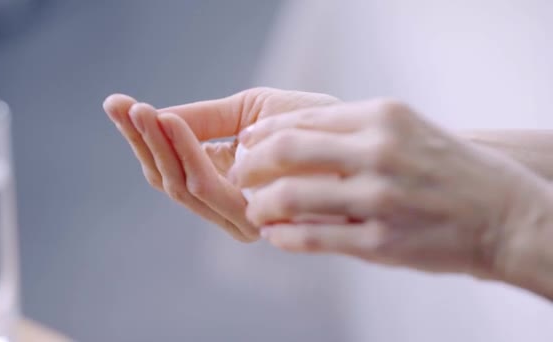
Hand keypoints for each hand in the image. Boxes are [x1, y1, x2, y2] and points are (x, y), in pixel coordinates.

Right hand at [103, 88, 339, 241]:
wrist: (355, 132)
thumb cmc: (307, 122)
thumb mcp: (247, 111)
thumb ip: (202, 119)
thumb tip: (153, 116)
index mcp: (221, 180)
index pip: (168, 164)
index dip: (141, 136)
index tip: (117, 104)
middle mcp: (226, 204)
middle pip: (166, 178)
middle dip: (142, 141)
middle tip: (122, 106)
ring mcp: (238, 214)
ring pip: (180, 184)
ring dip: (156, 146)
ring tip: (142, 111)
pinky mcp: (254, 217)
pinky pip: (207, 186)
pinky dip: (185, 153)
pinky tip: (171, 122)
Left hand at [229, 99, 552, 281]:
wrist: (506, 215)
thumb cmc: (452, 168)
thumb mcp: (408, 129)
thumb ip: (354, 130)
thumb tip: (293, 136)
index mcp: (384, 116)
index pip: (303, 119)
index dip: (265, 132)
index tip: (248, 142)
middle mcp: (379, 152)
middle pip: (288, 150)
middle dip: (251, 163)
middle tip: (239, 172)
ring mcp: (379, 199)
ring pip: (291, 197)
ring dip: (260, 204)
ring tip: (252, 209)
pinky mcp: (381, 242)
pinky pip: (313, 238)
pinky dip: (284, 237)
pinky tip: (275, 235)